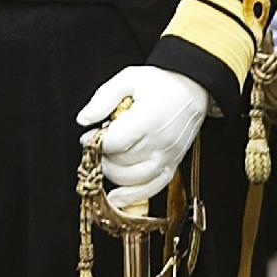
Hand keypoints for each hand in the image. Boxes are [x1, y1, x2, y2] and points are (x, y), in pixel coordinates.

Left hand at [75, 66, 208, 206]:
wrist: (193, 88)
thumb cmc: (161, 82)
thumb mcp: (128, 78)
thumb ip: (103, 99)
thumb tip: (83, 119)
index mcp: (147, 120)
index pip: (114, 143)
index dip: (96, 142)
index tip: (90, 135)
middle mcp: (159, 142)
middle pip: (122, 163)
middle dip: (104, 157)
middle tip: (100, 145)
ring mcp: (168, 156)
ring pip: (135, 180)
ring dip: (114, 176)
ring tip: (107, 162)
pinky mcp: (173, 164)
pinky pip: (153, 188)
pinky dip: (133, 197)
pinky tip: (117, 198)